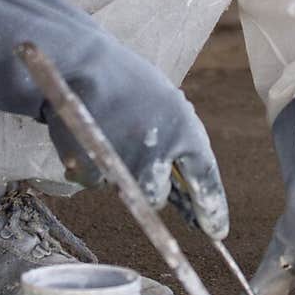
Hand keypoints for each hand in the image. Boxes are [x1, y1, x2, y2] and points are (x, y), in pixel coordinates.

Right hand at [0, 0, 228, 238]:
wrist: (78, 62)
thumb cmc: (125, 80)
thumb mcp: (165, 103)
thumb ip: (179, 140)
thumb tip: (186, 184)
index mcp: (185, 128)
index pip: (205, 180)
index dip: (212, 209)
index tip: (217, 231)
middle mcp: (159, 150)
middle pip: (158, 196)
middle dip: (149, 185)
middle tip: (135, 157)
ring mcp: (124, 163)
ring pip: (126, 193)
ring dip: (120, 177)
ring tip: (110, 138)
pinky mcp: (93, 170)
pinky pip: (97, 185)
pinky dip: (93, 170)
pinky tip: (90, 140)